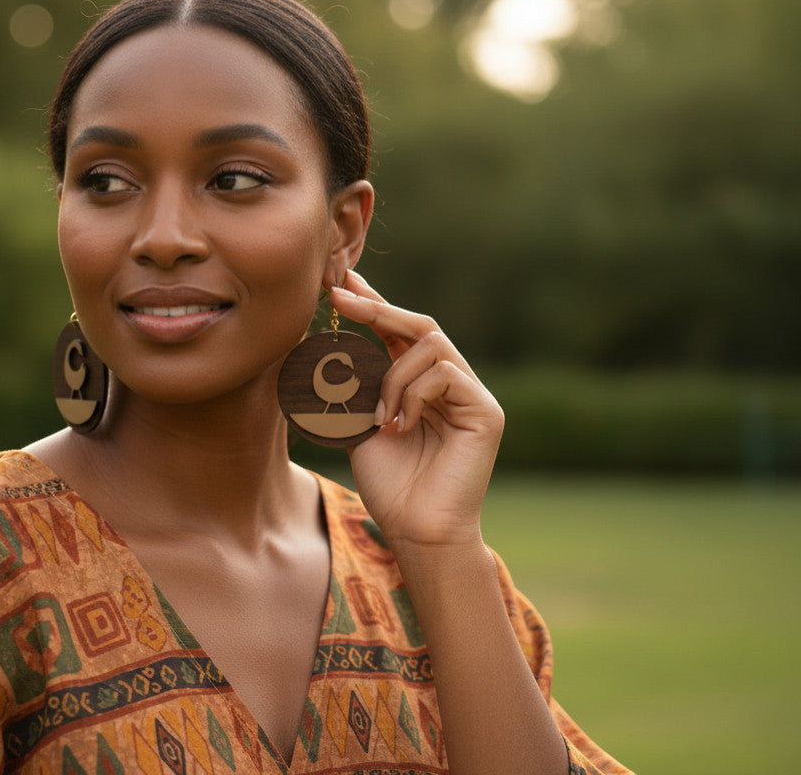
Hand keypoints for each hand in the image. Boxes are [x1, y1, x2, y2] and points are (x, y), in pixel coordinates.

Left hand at [330, 270, 503, 552]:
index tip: (340, 284)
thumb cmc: (389, 484)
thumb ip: (354, 387)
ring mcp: (472, 396)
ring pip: (429, 346)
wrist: (415, 530)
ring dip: (391, 376)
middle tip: (341, 298)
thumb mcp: (358, 425)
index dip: (372, 305)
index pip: (399, 333)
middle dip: (377, 308)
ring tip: (378, 417)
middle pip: (419, 325)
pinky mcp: (486, 412)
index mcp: (421, 384)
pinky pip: (445, 374)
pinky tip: (401, 426)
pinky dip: (412, 394)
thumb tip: (328, 344)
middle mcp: (451, 384)